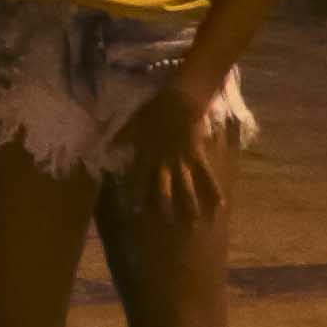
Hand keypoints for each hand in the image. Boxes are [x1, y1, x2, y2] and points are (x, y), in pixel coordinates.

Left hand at [117, 82, 224, 222]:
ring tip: (194, 224)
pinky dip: (213, 190)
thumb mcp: (131, 125)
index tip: (131, 211)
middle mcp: (163, 162)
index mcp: (145, 155)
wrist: (176, 101)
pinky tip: (220, 205)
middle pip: (162, 188)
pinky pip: (206, 176)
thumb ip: (120, 139)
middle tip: (165, 224)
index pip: (137, 179)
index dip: (134, 194)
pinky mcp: (197, 156)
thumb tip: (106, 148)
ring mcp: (181, 160)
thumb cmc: (152, 112)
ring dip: (189, 205)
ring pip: (185, 186)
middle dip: (163, 206)